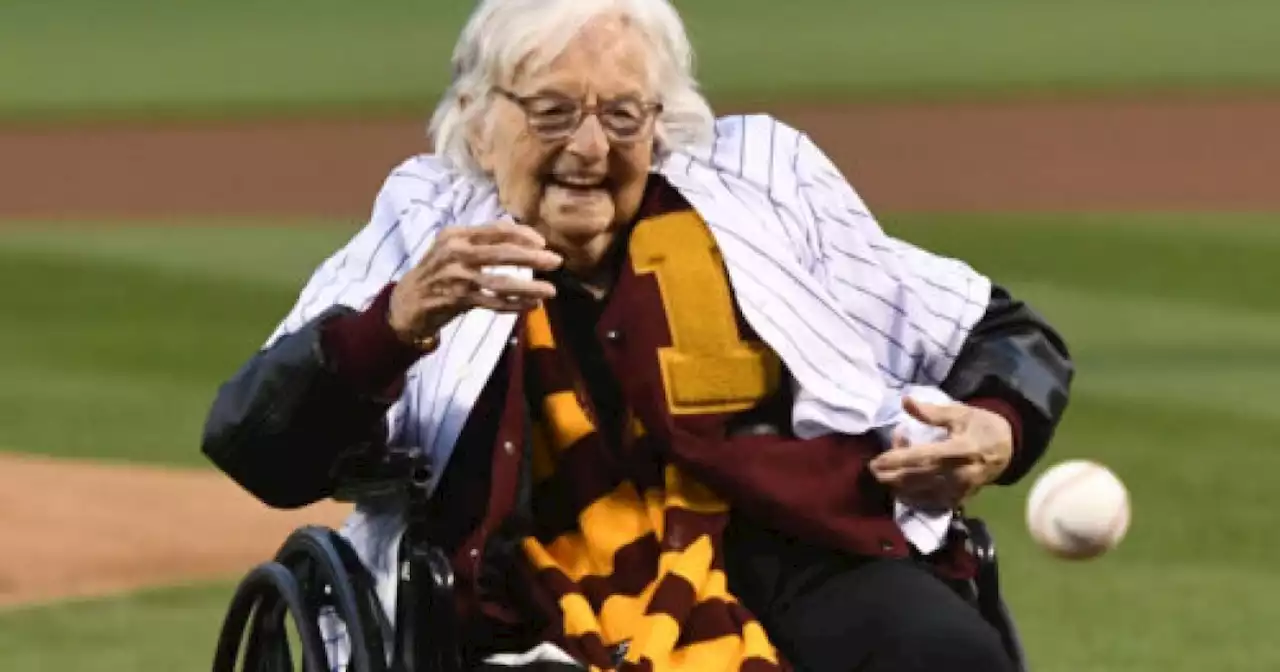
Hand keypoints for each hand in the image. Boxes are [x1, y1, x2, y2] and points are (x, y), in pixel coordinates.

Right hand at [387, 221, 562, 343]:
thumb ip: (480, 242)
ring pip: (500, 282)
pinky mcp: (457, 300)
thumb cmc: (436, 272)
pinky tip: (532, 306)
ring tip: (550, 291)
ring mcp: (456, 277)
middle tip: (556, 261)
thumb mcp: (452, 248)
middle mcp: (455, 253)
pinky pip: (493, 302)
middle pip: (501, 253)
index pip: (495, 230)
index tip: (542, 242)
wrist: (407, 301)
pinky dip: (514, 305)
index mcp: (456, 235)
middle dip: (532, 257)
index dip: (522, 235)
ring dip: (528, 287)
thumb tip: (520, 238)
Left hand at [868, 396, 1012, 509]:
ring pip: (920, 493)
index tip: (876, 460)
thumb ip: (931, 412)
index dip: (898, 459)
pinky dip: (911, 494)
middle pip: (918, 478)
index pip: (924, 457)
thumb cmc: (981, 426)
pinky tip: (900, 483)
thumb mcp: (960, 412)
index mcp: (962, 450)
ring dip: (898, 483)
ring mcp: (960, 490)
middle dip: (891, 475)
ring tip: (886, 469)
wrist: (1007, 449)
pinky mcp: (959, 499)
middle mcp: (960, 474)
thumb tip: (905, 401)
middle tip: (872, 467)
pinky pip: (928, 502)